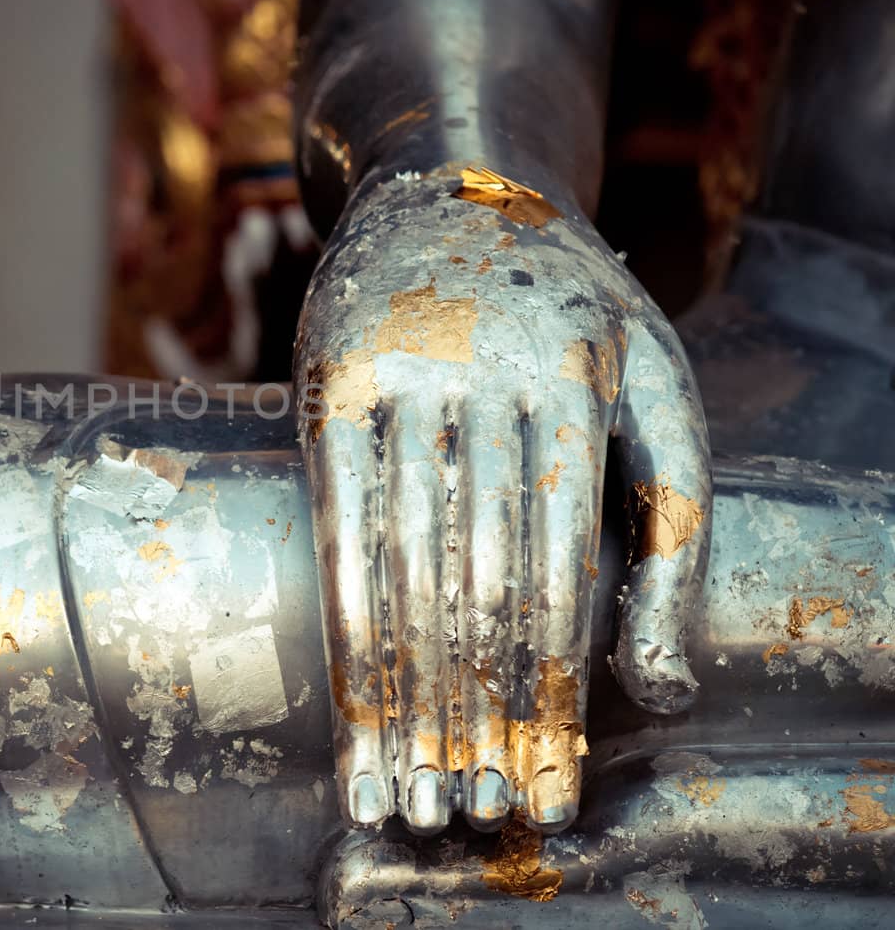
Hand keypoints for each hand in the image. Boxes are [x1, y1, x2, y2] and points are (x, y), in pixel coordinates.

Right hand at [297, 165, 710, 833]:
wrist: (447, 185)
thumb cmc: (566, 310)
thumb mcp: (656, 395)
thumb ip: (672, 538)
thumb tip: (660, 693)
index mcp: (580, 380)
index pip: (565, 570)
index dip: (555, 690)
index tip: (548, 787)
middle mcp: (482, 375)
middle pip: (477, 582)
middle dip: (474, 713)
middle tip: (468, 815)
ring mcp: (394, 373)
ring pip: (401, 565)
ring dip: (403, 693)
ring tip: (403, 792)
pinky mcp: (326, 382)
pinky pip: (334, 526)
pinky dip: (344, 625)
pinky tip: (351, 702)